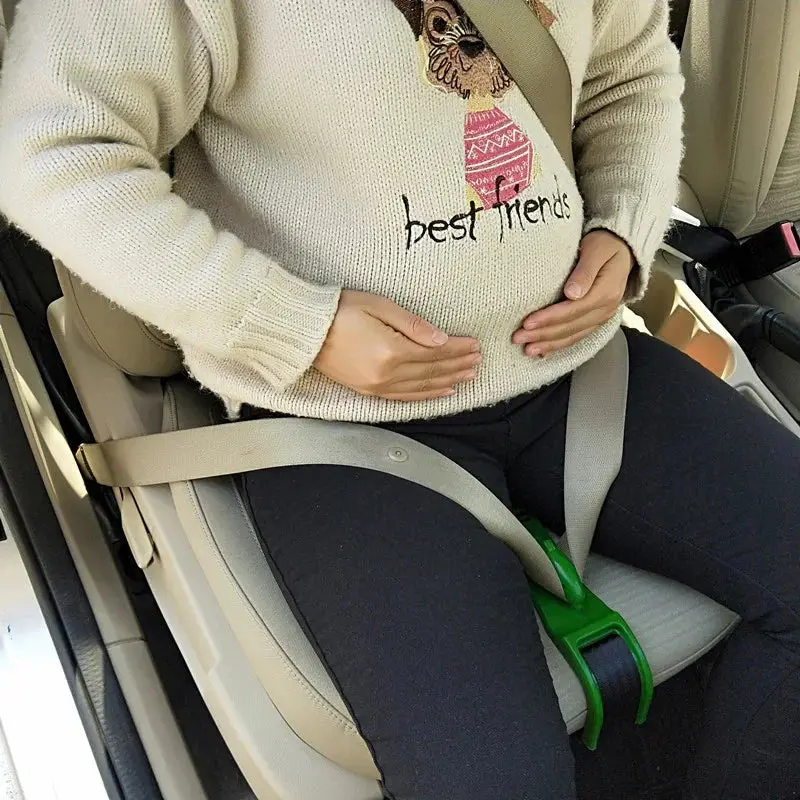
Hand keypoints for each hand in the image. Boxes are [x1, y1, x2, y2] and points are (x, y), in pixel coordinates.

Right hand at [314, 290, 480, 400]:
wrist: (306, 330)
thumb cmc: (339, 310)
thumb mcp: (379, 306)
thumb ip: (413, 325)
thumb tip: (441, 339)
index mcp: (392, 351)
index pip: (436, 352)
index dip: (458, 348)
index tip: (474, 344)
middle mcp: (387, 374)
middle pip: (433, 371)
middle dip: (458, 365)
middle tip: (478, 360)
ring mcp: (378, 386)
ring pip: (423, 387)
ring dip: (448, 381)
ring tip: (468, 376)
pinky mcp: (369, 391)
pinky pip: (405, 397)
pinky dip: (427, 395)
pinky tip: (442, 391)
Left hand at [512, 230, 633, 356]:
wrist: (622, 249)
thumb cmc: (605, 245)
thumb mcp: (596, 250)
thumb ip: (585, 271)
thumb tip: (572, 293)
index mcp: (606, 292)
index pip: (572, 310)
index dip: (549, 318)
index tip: (527, 322)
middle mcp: (606, 309)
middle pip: (570, 327)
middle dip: (542, 334)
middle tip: (517, 338)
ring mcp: (601, 317)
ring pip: (573, 336)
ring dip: (548, 344)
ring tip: (527, 349)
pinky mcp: (596, 320)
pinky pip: (577, 336)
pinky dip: (559, 345)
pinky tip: (543, 350)